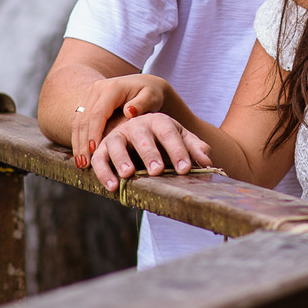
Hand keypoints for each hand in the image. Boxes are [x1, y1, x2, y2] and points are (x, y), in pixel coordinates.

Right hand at [70, 75, 171, 167]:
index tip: (95, 152)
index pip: (98, 113)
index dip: (94, 133)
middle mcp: (97, 89)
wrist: (144, 84)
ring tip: (80, 164)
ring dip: (78, 143)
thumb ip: (143, 104)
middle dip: (83, 143)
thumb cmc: (151, 93)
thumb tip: (129, 112)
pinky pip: (78, 121)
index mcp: (112, 88)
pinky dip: (78, 138)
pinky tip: (80, 155)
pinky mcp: (86, 101)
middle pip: (84, 118)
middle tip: (84, 164)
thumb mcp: (152, 97)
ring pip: (78, 121)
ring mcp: (90, 95)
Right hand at [89, 112, 212, 191]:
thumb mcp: (180, 138)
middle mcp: (136, 125)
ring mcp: (118, 135)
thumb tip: (207, 161)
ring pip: (116, 143)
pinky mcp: (102, 148)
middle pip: (142, 136)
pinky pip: (99, 158)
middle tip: (157, 171)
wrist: (133, 130)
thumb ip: (194, 148)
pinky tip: (112, 186)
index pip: (169, 133)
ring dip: (121, 159)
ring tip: (128, 174)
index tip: (185, 169)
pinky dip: (103, 171)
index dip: (178, 150)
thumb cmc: (161, 139)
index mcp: (159, 121)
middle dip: (150, 153)